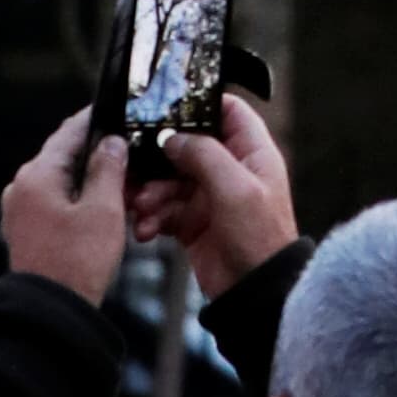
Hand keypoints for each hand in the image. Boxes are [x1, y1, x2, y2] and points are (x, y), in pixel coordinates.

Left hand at [3, 116, 129, 302]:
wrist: (51, 311)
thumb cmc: (76, 263)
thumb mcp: (104, 210)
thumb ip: (109, 170)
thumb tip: (112, 143)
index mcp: (37, 175)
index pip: (68, 133)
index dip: (94, 120)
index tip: (112, 109)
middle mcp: (22, 187)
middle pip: (64, 158)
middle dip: (97, 155)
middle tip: (128, 154)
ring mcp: (20, 209)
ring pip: (62, 182)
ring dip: (90, 182)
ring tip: (122, 185)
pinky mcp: (26, 229)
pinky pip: (55, 203)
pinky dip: (78, 201)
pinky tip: (102, 211)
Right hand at [127, 93, 297, 299]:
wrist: (255, 294)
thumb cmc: (260, 240)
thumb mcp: (236, 188)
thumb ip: (203, 153)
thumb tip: (171, 136)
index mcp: (251, 154)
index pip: (228, 111)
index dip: (199, 102)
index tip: (166, 103)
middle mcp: (230, 171)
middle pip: (186, 145)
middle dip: (158, 157)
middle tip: (136, 165)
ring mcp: (210, 197)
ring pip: (168, 178)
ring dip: (150, 192)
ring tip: (141, 207)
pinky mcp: (192, 222)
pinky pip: (163, 209)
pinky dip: (151, 216)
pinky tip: (145, 228)